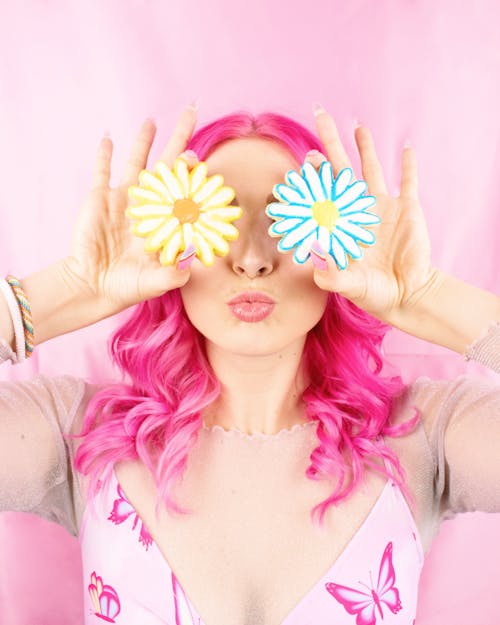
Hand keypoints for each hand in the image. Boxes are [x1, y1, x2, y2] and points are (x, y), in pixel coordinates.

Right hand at [62, 106, 199, 313]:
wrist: (94, 285)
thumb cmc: (130, 286)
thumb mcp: (156, 282)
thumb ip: (176, 272)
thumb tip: (195, 256)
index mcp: (166, 221)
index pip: (185, 190)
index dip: (193, 174)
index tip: (199, 160)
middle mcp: (150, 205)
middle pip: (166, 166)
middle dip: (179, 140)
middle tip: (191, 113)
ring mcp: (124, 200)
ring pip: (136, 163)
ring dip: (144, 141)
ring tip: (152, 120)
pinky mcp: (100, 198)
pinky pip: (102, 172)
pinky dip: (104, 155)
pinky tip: (109, 137)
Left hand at [305, 109, 440, 325]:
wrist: (405, 295)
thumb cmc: (372, 293)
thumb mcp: (350, 286)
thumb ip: (332, 275)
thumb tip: (314, 257)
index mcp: (340, 224)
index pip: (321, 193)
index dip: (312, 176)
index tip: (303, 158)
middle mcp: (357, 210)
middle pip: (341, 170)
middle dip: (330, 144)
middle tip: (320, 116)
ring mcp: (383, 207)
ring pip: (371, 169)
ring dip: (365, 147)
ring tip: (357, 126)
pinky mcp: (407, 209)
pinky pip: (409, 181)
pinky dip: (408, 165)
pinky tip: (407, 146)